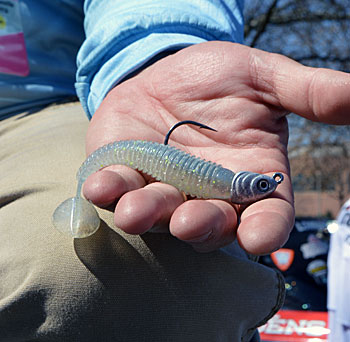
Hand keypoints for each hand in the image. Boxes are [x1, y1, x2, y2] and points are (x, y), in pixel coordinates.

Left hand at [84, 41, 349, 253]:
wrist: (170, 70)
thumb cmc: (220, 79)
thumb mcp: (264, 79)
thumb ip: (307, 93)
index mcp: (247, 178)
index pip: (264, 216)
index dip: (265, 231)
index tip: (261, 240)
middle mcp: (206, 193)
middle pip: (209, 224)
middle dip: (200, 226)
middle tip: (192, 223)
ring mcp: (163, 186)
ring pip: (159, 212)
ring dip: (148, 214)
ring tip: (135, 211)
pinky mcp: (126, 171)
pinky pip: (117, 188)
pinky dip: (108, 190)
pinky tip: (100, 187)